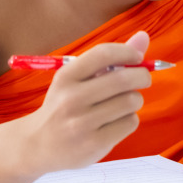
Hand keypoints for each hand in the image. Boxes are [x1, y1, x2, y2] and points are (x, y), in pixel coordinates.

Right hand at [23, 31, 154, 170]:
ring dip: (135, 100)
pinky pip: (130, 123)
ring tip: (123, 105)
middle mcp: (72, 98)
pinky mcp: (94, 144)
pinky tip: (116, 122)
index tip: (137, 58)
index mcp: (66, 77)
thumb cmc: (64, 106)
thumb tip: (143, 36)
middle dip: (142, 76)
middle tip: (142, 80)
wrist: (38, 145)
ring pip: (131, 101)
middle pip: (124, 79)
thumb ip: (110, 59)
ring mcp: (82, 123)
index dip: (128, 52)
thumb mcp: (77, 80)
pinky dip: (129, 120)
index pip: (103, 54)